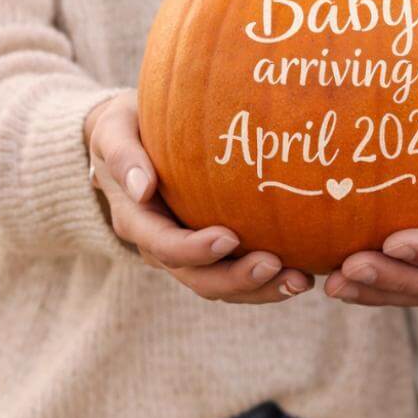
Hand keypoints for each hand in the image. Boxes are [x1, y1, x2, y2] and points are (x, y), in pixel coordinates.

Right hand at [85, 92, 313, 303]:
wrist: (129, 141)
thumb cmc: (125, 128)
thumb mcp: (113, 131)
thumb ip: (123, 155)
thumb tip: (142, 187)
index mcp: (136, 221)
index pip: (164, 245)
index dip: (194, 249)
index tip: (229, 237)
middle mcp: (160, 247)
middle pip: (198, 278)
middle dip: (237, 279)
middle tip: (276, 265)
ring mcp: (187, 254)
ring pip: (222, 285)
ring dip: (261, 289)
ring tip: (300, 280)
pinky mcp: (211, 252)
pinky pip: (237, 274)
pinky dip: (268, 280)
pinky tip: (303, 270)